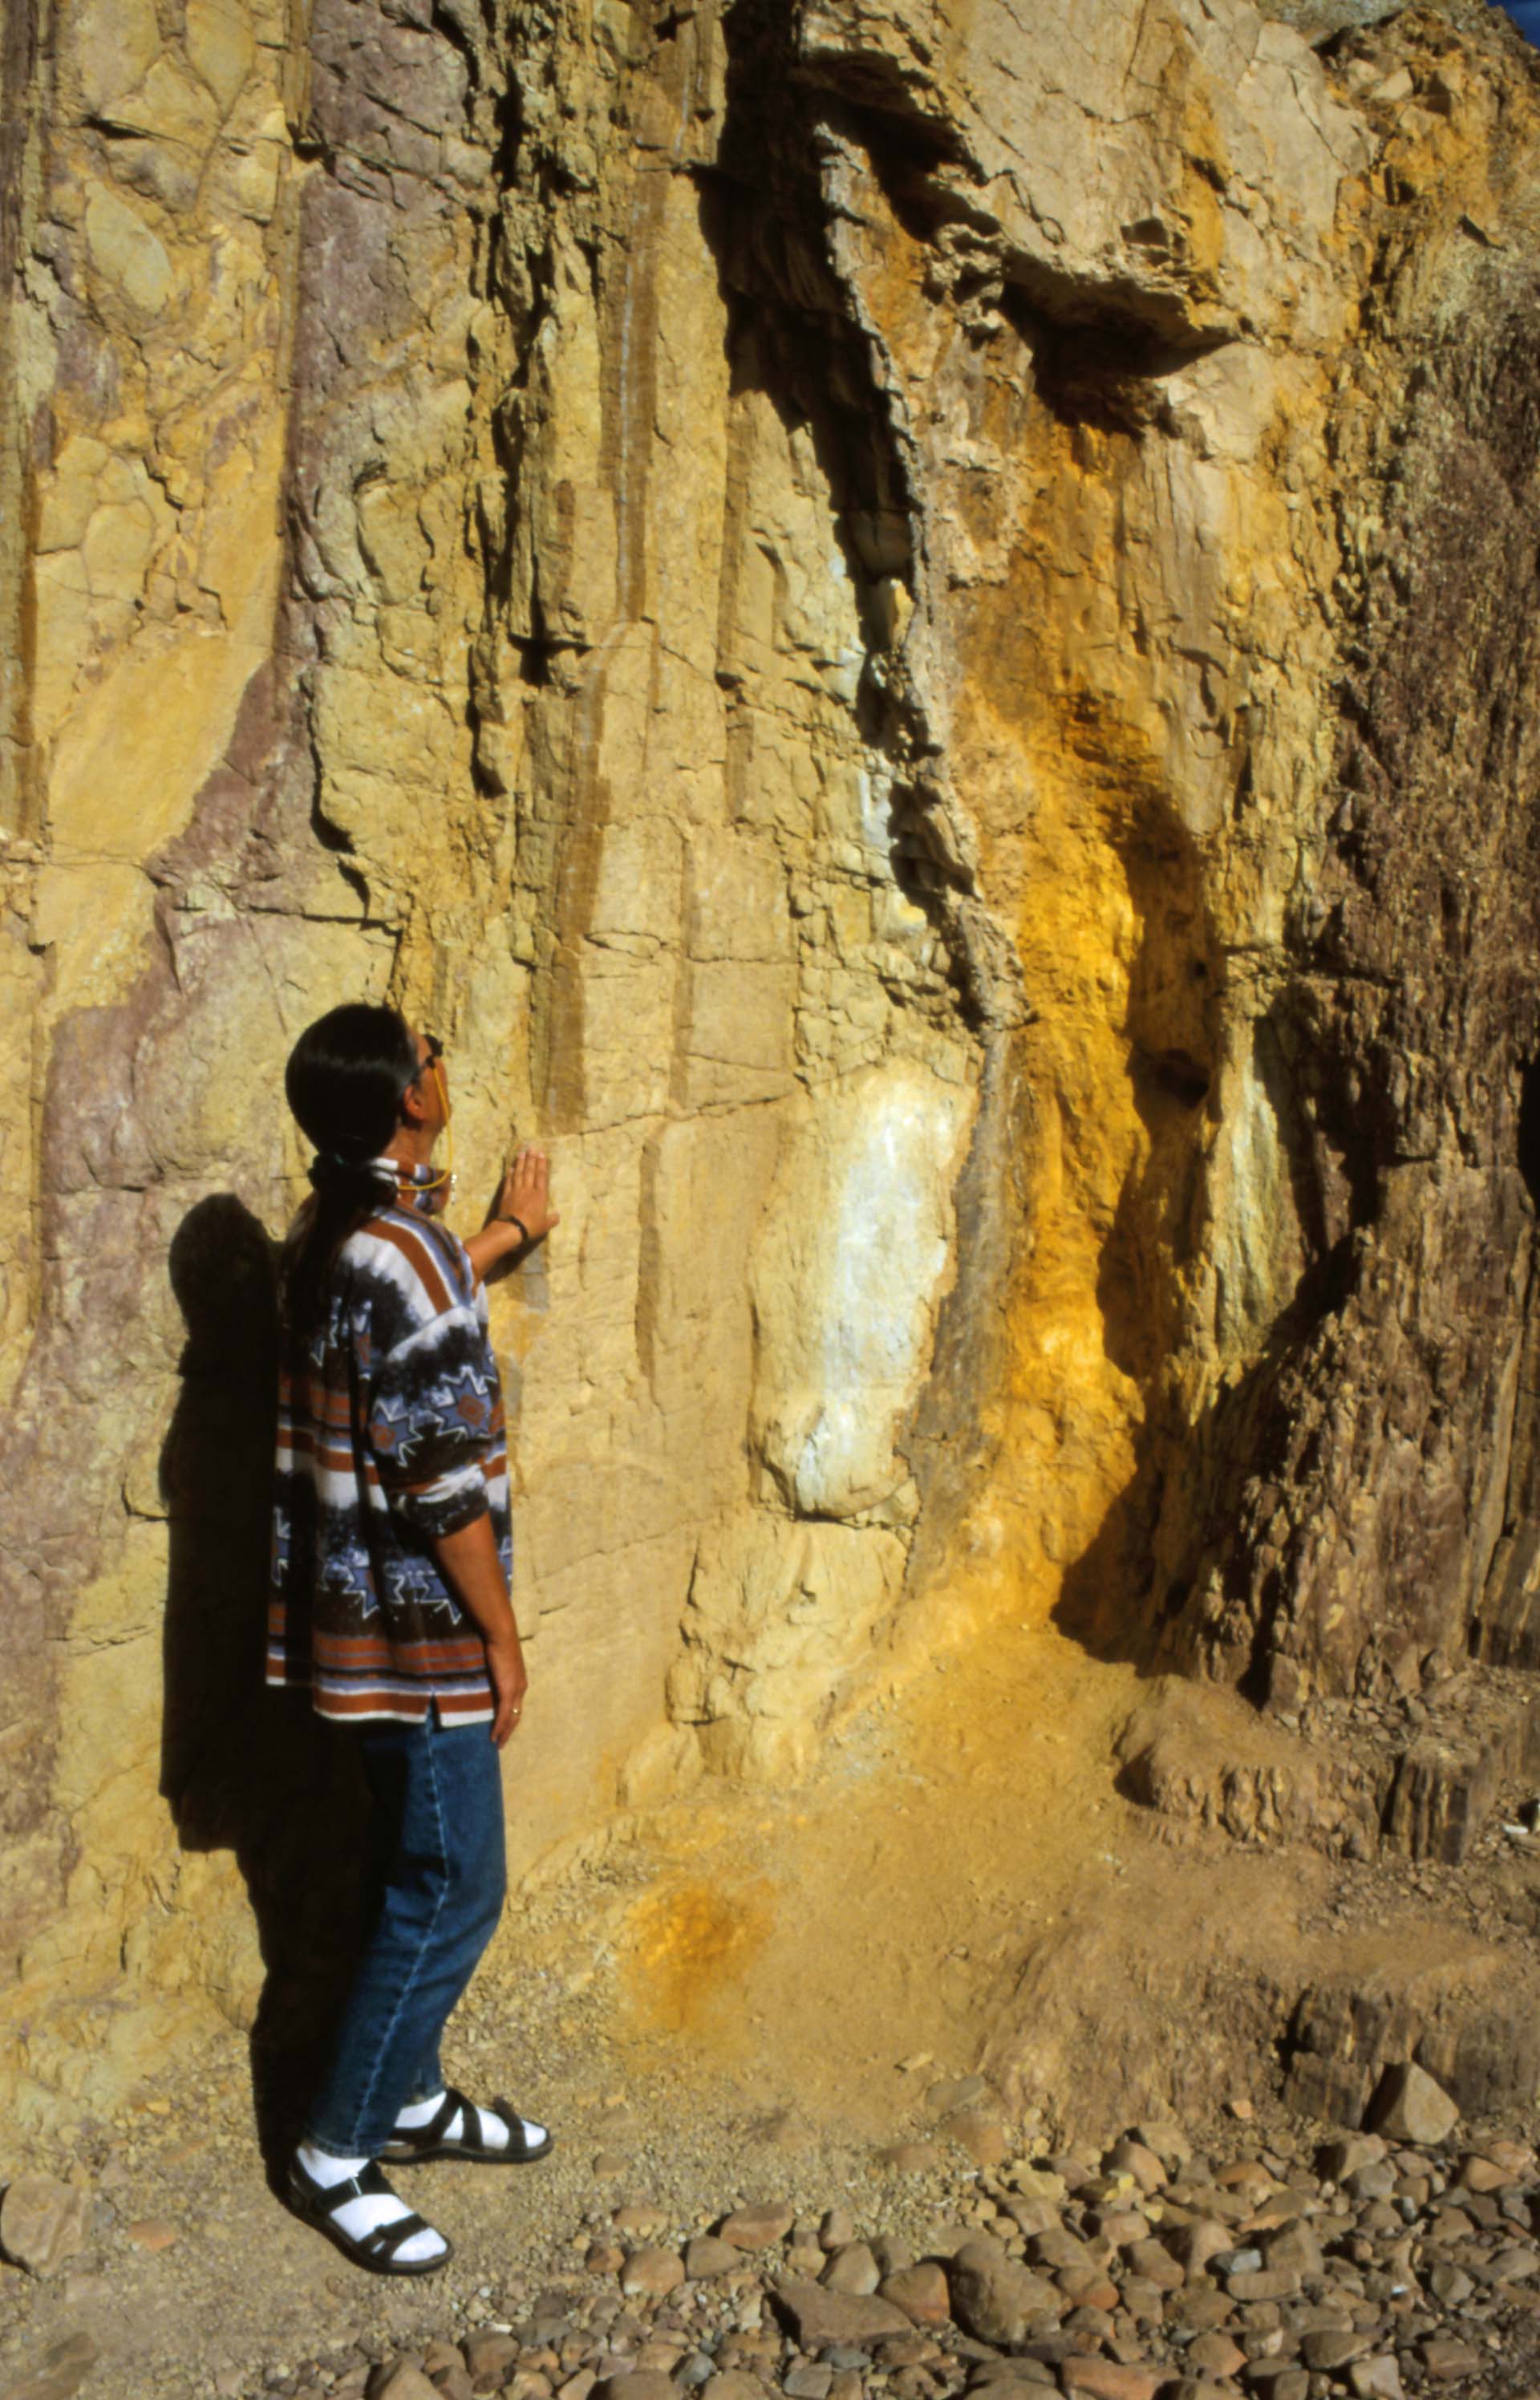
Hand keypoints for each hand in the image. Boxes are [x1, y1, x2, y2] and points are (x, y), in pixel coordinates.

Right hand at [486, 1625, 528, 1749]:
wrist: (501, 1634)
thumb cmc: (498, 1642)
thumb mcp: (499, 1660)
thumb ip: (496, 1669)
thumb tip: (488, 1673)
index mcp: (520, 1680)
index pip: (516, 1705)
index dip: (511, 1718)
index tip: (504, 1728)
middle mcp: (521, 1687)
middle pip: (516, 1715)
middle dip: (509, 1730)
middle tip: (501, 1743)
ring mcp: (516, 1690)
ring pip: (511, 1718)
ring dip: (504, 1732)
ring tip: (498, 1744)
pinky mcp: (508, 1691)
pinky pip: (503, 1714)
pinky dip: (499, 1727)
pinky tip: (493, 1736)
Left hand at [494, 1144, 559, 1247]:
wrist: (511, 1229)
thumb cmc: (531, 1226)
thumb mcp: (545, 1225)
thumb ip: (552, 1219)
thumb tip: (557, 1215)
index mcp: (540, 1195)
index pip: (541, 1176)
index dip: (541, 1164)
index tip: (541, 1153)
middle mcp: (528, 1189)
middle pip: (529, 1171)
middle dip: (531, 1158)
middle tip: (531, 1147)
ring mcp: (516, 1191)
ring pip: (518, 1173)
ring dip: (520, 1162)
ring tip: (521, 1152)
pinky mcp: (506, 1195)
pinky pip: (508, 1182)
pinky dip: (510, 1174)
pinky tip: (510, 1168)